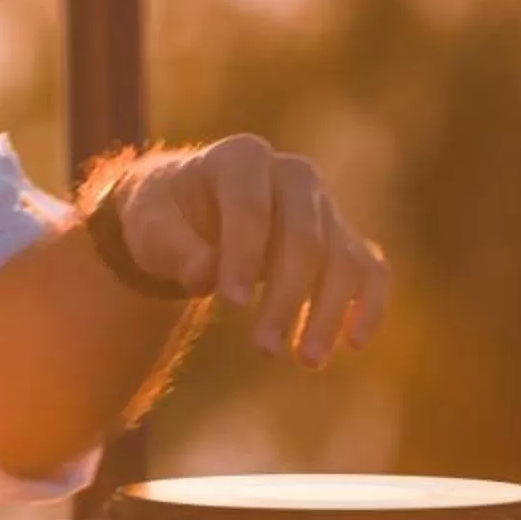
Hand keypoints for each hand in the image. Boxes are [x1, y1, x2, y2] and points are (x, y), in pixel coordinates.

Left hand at [114, 135, 390, 365]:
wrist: (184, 214)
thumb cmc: (164, 218)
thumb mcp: (151, 227)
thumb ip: (175, 249)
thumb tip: (204, 277)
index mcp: (241, 158)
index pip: (251, 206)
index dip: (244, 255)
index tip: (231, 304)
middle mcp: (292, 174)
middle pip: (304, 237)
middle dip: (287, 295)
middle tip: (264, 347)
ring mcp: (323, 206)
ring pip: (342, 258)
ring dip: (328, 312)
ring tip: (307, 361)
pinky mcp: (341, 239)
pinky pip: (369, 271)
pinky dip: (368, 306)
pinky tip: (353, 343)